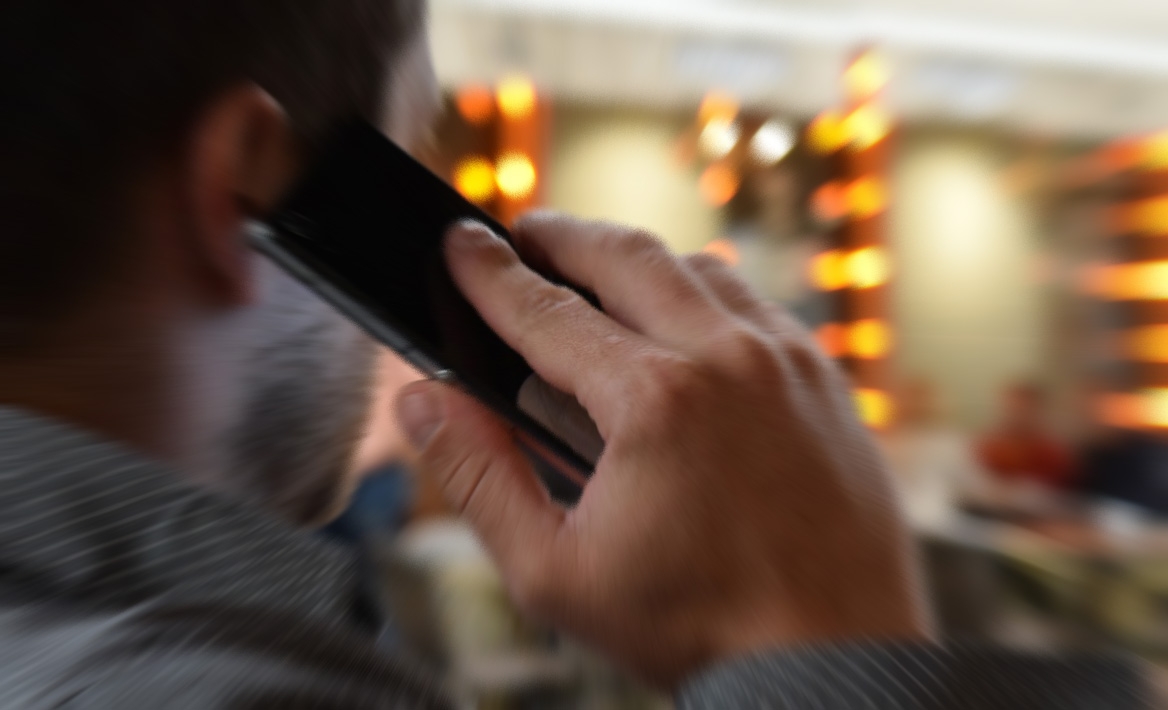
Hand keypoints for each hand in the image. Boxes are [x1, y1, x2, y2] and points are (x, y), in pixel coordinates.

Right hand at [396, 213, 932, 688]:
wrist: (831, 661)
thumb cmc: (697, 626)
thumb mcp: (555, 572)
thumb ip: (478, 476)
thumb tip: (423, 402)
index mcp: (653, 400)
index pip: (546, 311)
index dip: (489, 274)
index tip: (459, 244)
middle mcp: (726, 358)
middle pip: (625, 257)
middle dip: (562, 236)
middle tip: (522, 234)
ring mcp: (786, 361)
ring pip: (698, 267)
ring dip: (636, 259)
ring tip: (594, 269)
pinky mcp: (825, 379)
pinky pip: (756, 302)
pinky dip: (705, 291)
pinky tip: (683, 313)